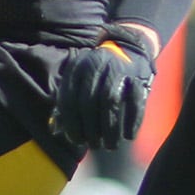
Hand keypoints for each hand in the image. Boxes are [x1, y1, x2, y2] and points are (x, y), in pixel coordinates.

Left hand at [54, 22, 158, 150]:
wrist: (129, 49)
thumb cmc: (98, 75)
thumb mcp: (80, 82)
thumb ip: (67, 105)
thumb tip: (56, 131)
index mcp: (77, 67)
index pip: (69, 99)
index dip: (71, 124)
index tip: (77, 140)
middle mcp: (96, 65)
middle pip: (88, 102)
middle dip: (91, 129)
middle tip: (95, 145)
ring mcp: (118, 69)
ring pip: (110, 102)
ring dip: (110, 128)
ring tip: (110, 145)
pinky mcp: (138, 76)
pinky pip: (135, 102)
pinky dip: (132, 121)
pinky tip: (129, 136)